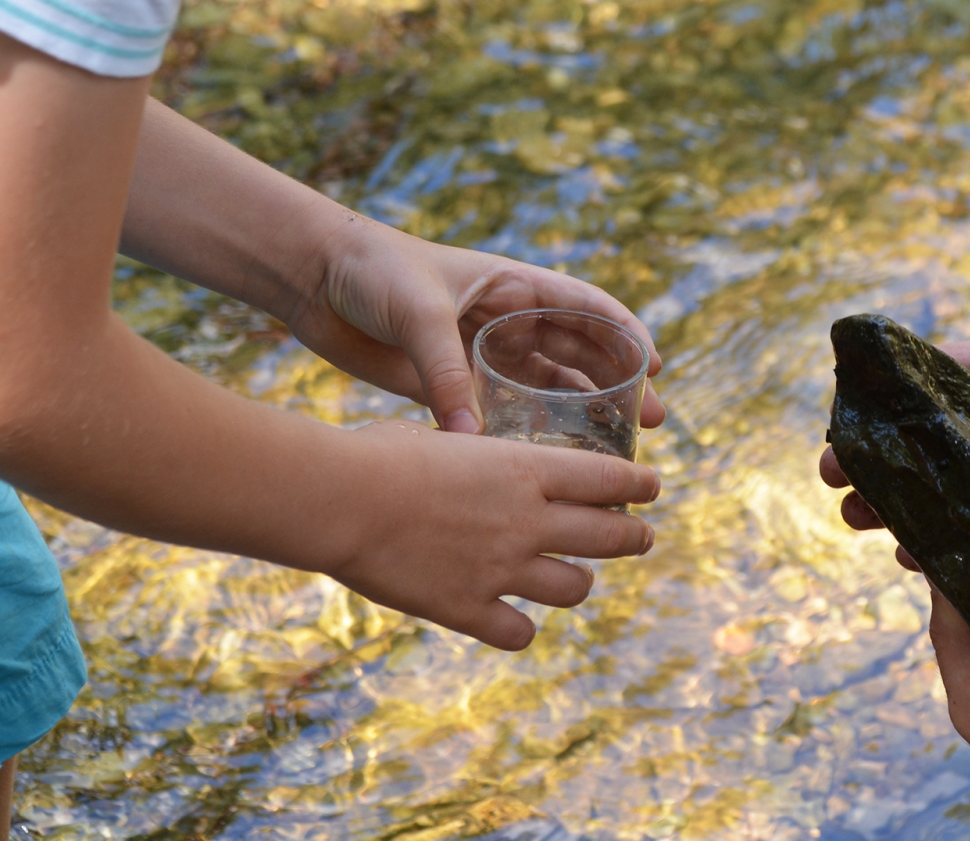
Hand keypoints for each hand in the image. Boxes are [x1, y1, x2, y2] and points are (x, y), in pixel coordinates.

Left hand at [287, 220, 665, 433]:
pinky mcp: (450, 383)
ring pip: (548, 387)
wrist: (313, 277)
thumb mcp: (417, 314)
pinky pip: (501, 412)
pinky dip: (528, 434)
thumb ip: (445, 374)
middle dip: (618, 385)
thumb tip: (471, 439)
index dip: (627, 334)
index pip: (587, 307)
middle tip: (651, 421)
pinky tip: (550, 461)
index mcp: (512, 285)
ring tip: (614, 449)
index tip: (656, 367)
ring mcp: (481, 353)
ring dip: (582, 414)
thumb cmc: (371, 271)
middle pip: (580, 353)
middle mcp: (505, 319)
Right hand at [328, 420, 660, 649]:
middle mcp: (526, 520)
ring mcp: (501, 568)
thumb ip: (475, 456)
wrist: (339, 499)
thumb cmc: (378, 454)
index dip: (639, 484)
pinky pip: (519, 632)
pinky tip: (511, 619)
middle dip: (634, 536)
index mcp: (524, 469)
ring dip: (579, 582)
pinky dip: (520, 628)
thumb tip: (474, 453)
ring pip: (575, 588)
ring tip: (574, 579)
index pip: (609, 478)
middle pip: (610, 535)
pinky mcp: (467, 608)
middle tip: (641, 537)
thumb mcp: (443, 438)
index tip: (652, 487)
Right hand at [821, 338, 969, 580]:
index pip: (956, 376)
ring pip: (956, 492)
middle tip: (841, 488)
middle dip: (890, 463)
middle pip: (940, 443)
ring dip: (911, 509)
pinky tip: (923, 561)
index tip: (856, 419)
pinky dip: (956, 547)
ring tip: (870, 528)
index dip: (901, 398)